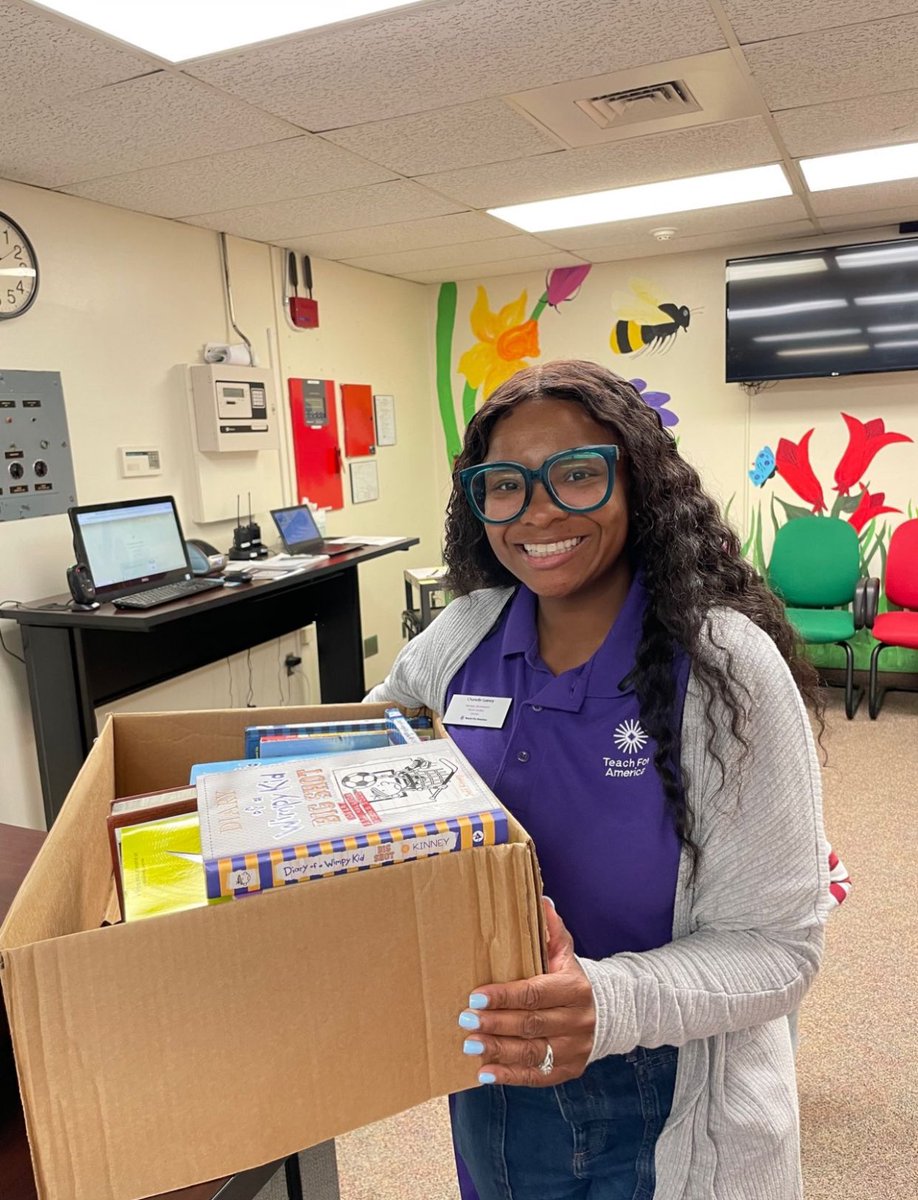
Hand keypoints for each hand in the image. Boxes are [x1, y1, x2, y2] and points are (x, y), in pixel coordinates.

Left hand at [458, 898, 595, 1086]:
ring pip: (532, 1053)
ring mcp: (574, 1049)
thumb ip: (551, 930)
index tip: (476, 995)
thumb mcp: (565, 953)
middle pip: (531, 1024)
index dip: (505, 996)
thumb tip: (541, 900)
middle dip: (495, 1023)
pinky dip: (509, 1076)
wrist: (608, 1013)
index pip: (535, 993)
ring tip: (470, 1044)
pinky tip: (485, 1072)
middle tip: (466, 1019)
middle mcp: (578, 1021)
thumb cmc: (571, 979)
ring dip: (498, 1050)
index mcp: (575, 989)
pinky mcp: (569, 1071)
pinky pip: (537, 1077)